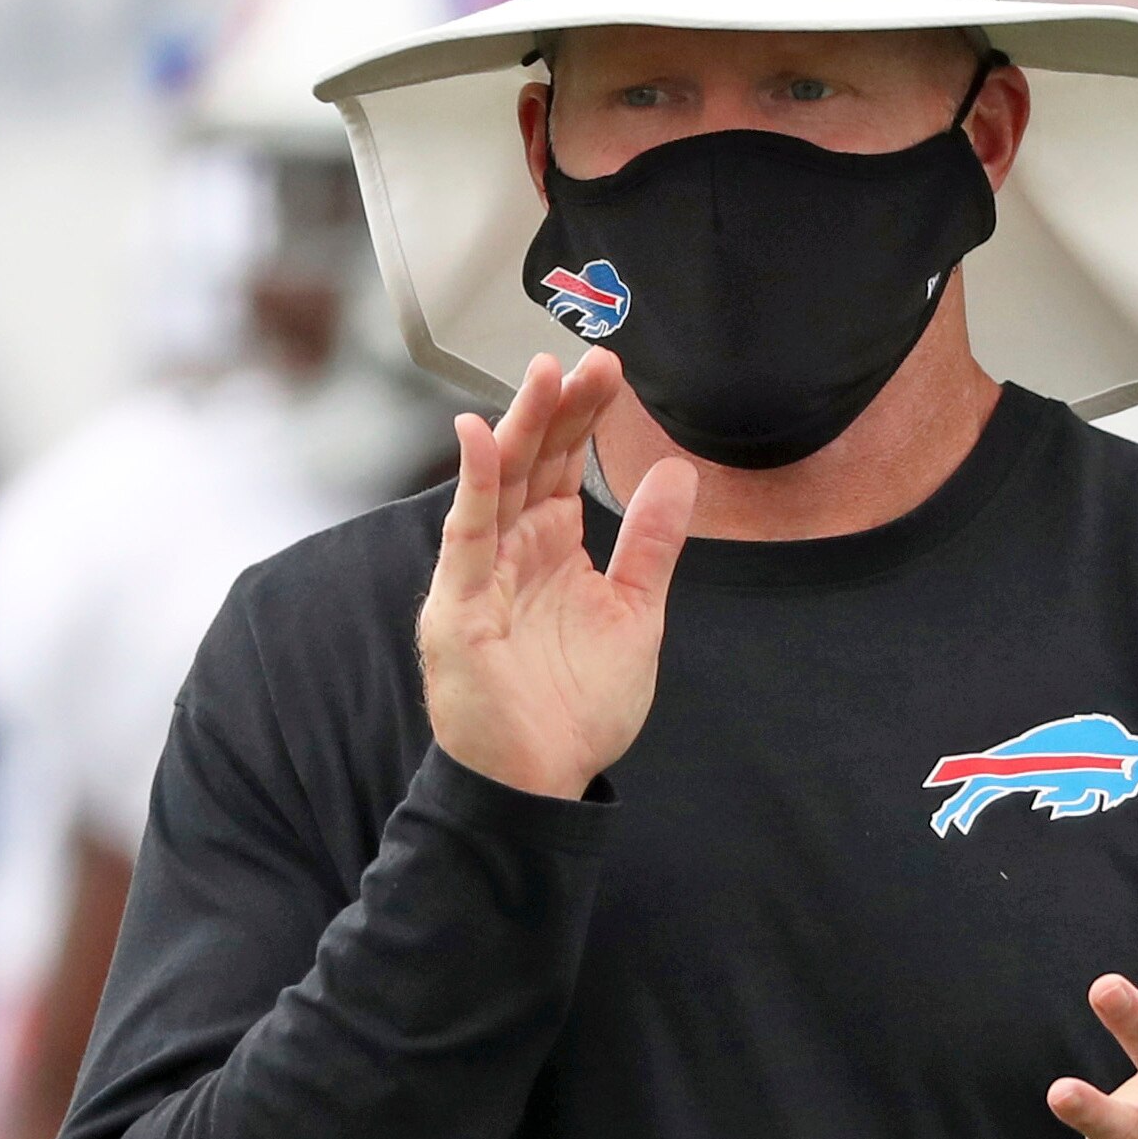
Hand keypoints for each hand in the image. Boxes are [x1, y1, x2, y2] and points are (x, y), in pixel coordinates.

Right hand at [420, 350, 698, 799]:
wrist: (542, 781)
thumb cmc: (576, 707)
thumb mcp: (636, 613)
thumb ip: (652, 542)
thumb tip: (678, 470)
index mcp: (552, 546)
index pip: (564, 461)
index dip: (585, 414)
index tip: (610, 366)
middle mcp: (514, 550)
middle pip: (531, 460)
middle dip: (557, 407)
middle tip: (588, 357)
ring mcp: (483, 574)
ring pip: (497, 484)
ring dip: (517, 427)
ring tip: (543, 374)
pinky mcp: (459, 607)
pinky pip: (465, 535)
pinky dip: (471, 484)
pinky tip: (479, 435)